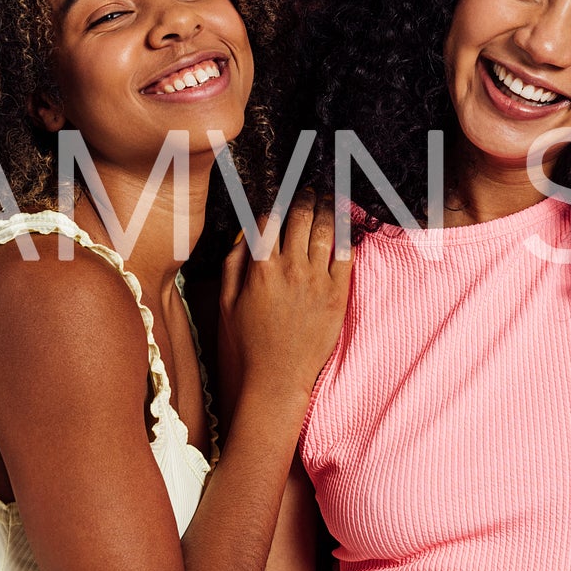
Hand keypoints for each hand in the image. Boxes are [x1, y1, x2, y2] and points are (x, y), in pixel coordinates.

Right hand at [217, 196, 350, 421]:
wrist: (275, 382)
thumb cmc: (245, 347)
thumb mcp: (225, 303)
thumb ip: (233, 264)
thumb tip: (244, 234)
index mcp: (260, 268)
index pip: (268, 220)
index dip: (273, 204)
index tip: (279, 195)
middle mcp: (290, 269)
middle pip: (299, 218)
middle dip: (303, 197)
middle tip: (308, 188)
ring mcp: (317, 281)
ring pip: (325, 230)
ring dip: (326, 209)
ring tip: (327, 198)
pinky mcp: (338, 296)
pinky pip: (345, 256)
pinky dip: (346, 236)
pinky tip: (346, 225)